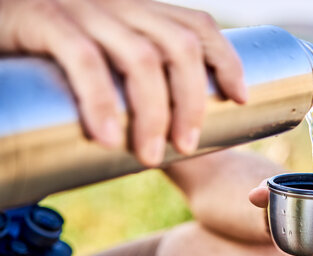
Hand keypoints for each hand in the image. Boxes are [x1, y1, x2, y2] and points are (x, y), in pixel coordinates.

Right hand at [0, 0, 246, 166]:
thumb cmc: (50, 54)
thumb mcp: (102, 56)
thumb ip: (130, 79)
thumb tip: (164, 137)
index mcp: (138, 10)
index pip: (198, 24)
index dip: (227, 59)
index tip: (241, 97)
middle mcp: (118, 3)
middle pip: (179, 47)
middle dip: (192, 102)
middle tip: (186, 144)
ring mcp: (82, 8)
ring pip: (141, 57)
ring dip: (155, 113)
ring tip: (149, 156)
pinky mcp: (43, 19)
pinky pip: (83, 60)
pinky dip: (100, 102)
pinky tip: (107, 138)